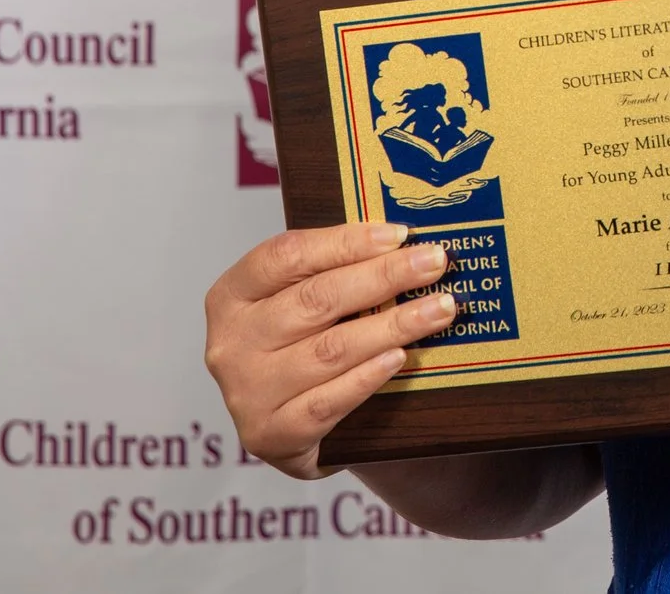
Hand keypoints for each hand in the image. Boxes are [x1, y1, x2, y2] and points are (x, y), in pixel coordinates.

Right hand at [204, 223, 455, 477]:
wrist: (291, 432)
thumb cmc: (300, 349)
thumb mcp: (299, 305)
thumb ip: (334, 273)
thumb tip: (403, 243)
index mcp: (231, 296)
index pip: (286, 255)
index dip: (345, 241)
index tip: (399, 235)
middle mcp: (231, 343)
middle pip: (314, 299)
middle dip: (383, 277)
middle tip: (433, 263)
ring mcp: (247, 393)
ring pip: (329, 349)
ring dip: (392, 325)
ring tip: (438, 309)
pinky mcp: (272, 435)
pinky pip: (328, 401)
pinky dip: (368, 376)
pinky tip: (400, 357)